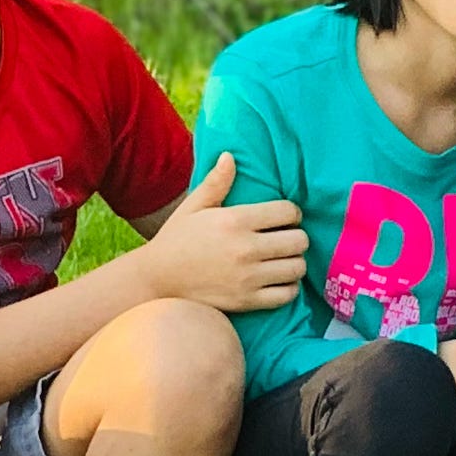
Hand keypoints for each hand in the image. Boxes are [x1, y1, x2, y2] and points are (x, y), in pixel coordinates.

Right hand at [137, 158, 308, 313]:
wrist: (156, 279)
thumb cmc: (176, 239)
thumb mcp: (193, 207)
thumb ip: (216, 182)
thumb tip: (231, 155)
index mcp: (235, 221)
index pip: (288, 212)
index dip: (291, 213)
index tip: (283, 217)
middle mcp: (245, 249)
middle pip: (300, 241)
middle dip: (296, 237)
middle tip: (285, 238)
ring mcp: (247, 277)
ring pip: (297, 267)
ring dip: (294, 261)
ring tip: (282, 259)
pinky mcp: (247, 300)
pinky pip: (287, 294)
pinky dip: (288, 287)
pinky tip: (277, 279)